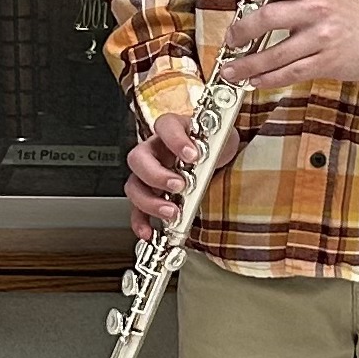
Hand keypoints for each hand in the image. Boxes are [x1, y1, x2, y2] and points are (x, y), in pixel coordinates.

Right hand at [123, 109, 245, 238]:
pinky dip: (141, 222)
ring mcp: (149, 173)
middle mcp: (155, 150)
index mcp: (173, 131)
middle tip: (178, 186)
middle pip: (139, 158)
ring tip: (171, 212)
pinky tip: (149, 231)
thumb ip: (220, 142)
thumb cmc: (217, 147)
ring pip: (134, 185)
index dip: (175, 140)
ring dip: (150, 201)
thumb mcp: (224, 139)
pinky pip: (137, 209)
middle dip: (157, 175)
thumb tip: (217, 150)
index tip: (192, 155)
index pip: (165, 126)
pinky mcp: (151, 195)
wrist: (220, 162)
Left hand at [217, 0, 358, 91]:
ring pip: (275, 54)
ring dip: (248, 64)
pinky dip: (268, 79)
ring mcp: (322, 39)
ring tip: (231, 70)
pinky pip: (290, 73)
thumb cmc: (353, 17)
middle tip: (231, 38)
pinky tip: (256, 81)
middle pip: (269, 17)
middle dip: (242, 30)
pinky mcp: (326, 63)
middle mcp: (318, 11)